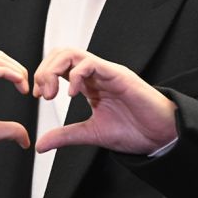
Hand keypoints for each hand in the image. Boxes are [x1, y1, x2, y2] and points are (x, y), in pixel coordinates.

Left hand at [33, 48, 176, 154]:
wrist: (160, 136)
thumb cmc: (133, 131)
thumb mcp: (91, 133)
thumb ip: (65, 135)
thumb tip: (40, 144)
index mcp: (88, 83)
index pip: (58, 66)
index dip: (42, 76)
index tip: (38, 96)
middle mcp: (95, 73)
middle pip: (60, 54)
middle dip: (44, 70)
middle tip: (43, 94)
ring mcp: (106, 71)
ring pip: (72, 53)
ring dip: (55, 70)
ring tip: (52, 93)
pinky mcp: (118, 74)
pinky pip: (90, 63)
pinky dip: (75, 76)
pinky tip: (73, 95)